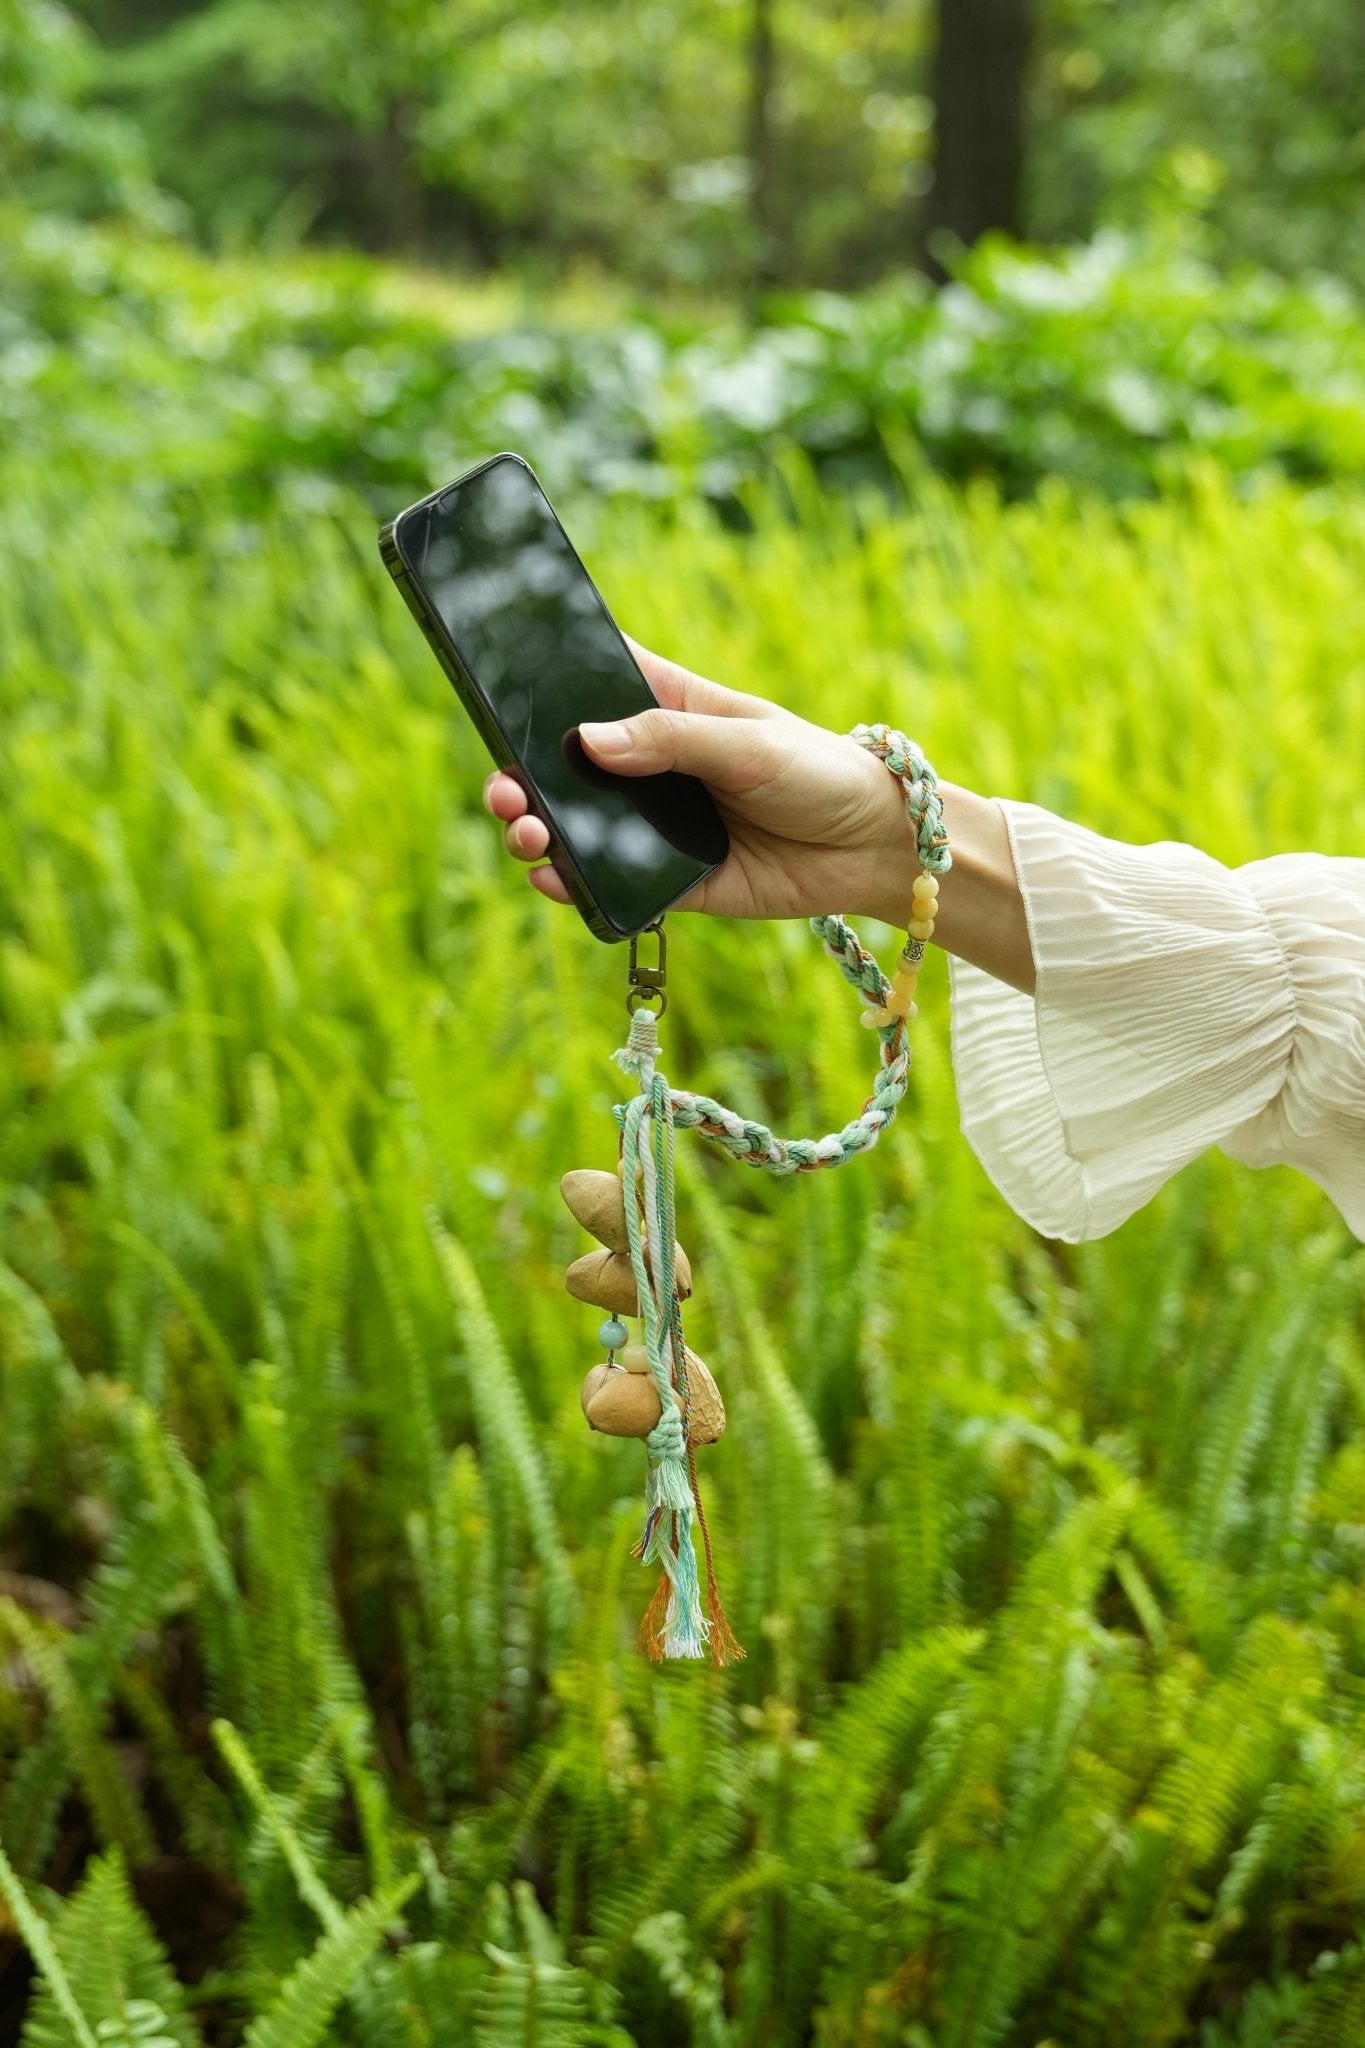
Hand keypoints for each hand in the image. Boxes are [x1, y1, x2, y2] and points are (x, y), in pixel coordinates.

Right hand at [481, 640, 915, 923]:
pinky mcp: (669, 879)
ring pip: (576, 826)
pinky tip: (552, 877)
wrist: (873, 849)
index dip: (538, 683)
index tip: (491, 687)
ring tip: (527, 833)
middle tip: (508, 790)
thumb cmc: (819, 771)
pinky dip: (575, 883)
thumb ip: (669, 740)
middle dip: (521, 775)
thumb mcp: (747, 742)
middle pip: (563, 766)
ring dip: (537, 828)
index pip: (589, 683)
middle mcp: (649, 766)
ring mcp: (654, 824)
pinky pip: (610, 882)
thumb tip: (586, 741)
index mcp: (666, 709)